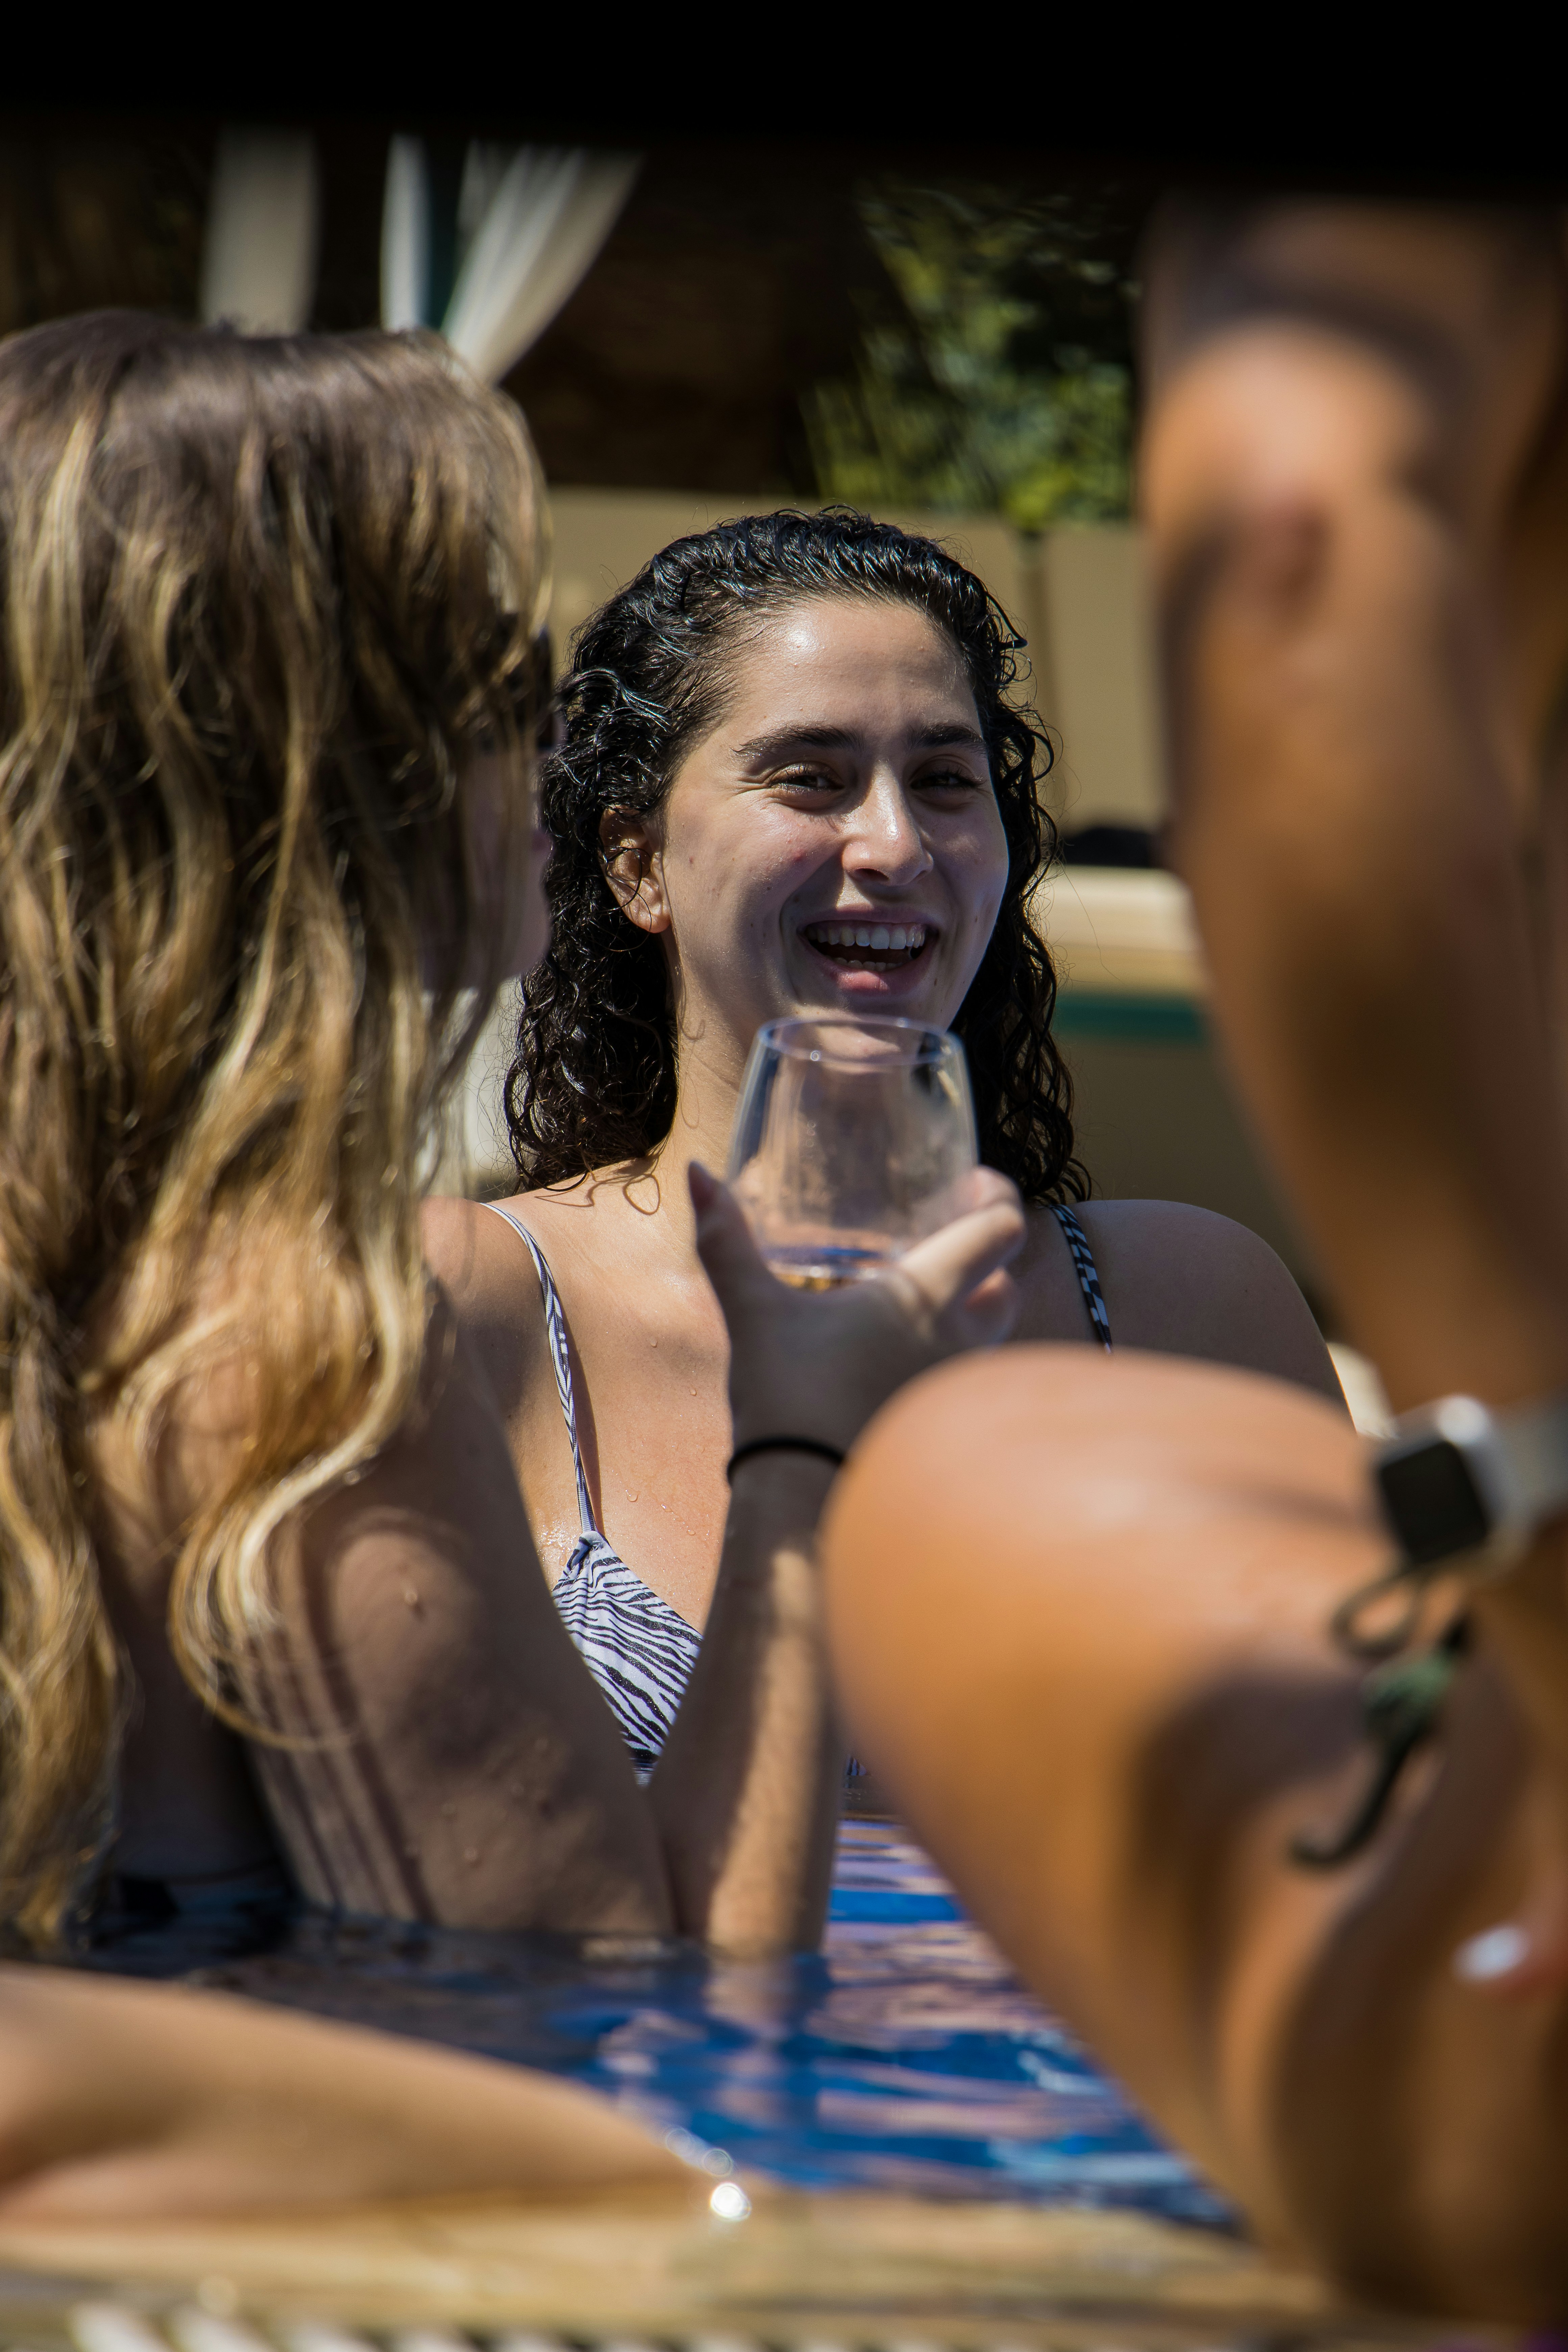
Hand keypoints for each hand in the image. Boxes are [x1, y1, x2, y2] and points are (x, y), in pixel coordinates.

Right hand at [690, 1163, 1024, 1458]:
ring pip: (988, 1343)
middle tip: (947, 1249)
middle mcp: (959, 1343)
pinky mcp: (945, 1437)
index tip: (974, 1186)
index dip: (998, 1200)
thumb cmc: (786, 1399)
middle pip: (1006, 1289)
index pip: (1001, 1232)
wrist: (804, 1502)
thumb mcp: (751, 1312)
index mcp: (926, 1297)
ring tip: (918, 1311)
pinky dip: (944, 1370)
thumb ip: (725, 1242)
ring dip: (966, 1320)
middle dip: (987, 1266)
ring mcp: (957, 1394)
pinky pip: (962, 1389)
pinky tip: (900, 1373)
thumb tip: (697, 1173)